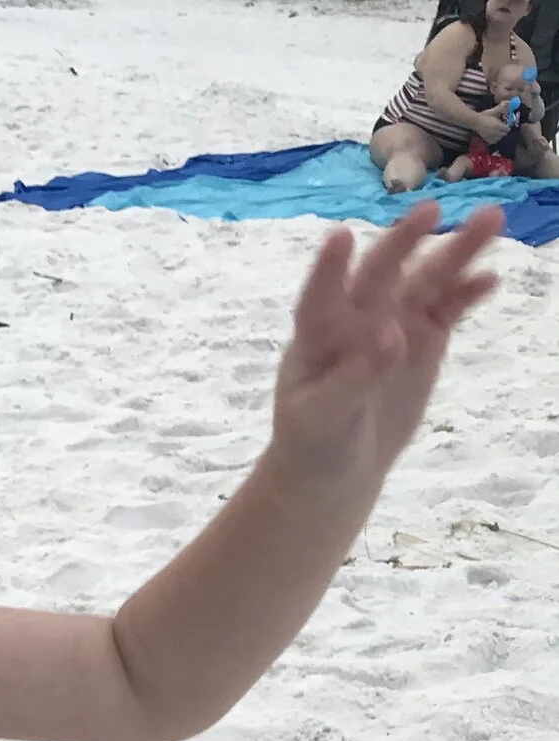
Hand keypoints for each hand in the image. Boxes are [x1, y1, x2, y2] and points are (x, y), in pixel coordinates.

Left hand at [266, 202, 500, 491]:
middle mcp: (356, 318)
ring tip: (489, 220)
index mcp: (317, 335)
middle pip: (382, 274)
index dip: (329, 269)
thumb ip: (353, 377)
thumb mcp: (323, 417)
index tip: (340, 237)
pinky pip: (449, 308)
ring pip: (426, 281)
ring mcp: (395, 324)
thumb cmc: (313, 441)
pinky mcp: (425, 339)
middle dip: (404, 242)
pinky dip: (468, 293)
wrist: (336, 465)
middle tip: (431, 210)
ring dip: (455, 252)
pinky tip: (490, 278)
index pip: (320, 297)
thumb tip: (391, 336)